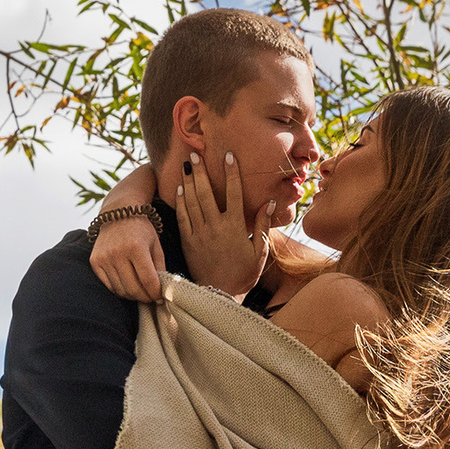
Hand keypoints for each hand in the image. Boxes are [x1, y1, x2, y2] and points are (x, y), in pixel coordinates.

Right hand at [90, 212, 165, 302]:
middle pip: (133, 289)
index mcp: (136, 248)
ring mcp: (104, 258)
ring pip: (121, 290)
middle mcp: (118, 253)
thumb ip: (160, 269)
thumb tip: (161, 294)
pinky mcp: (95, 262)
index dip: (156, 293)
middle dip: (145, 298)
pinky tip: (127, 284)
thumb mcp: (156, 246)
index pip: (148, 281)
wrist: (118, 214)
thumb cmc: (142, 230)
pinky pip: (109, 286)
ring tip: (140, 291)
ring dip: (132, 295)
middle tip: (151, 298)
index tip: (160, 298)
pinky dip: (120, 289)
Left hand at [177, 150, 272, 297]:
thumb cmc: (243, 274)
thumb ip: (262, 225)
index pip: (233, 192)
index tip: (228, 155)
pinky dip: (180, 201)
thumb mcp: (259, 252)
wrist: (220, 295)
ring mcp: (199, 234)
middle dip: (201, 171)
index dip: (231, 172)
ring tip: (186, 164)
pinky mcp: (187, 242)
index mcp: (234, 227)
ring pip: (192, 201)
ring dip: (188, 181)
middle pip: (206, 192)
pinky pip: (182, 217)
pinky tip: (179, 188)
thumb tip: (270, 202)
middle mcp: (215, 227)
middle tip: (195, 153)